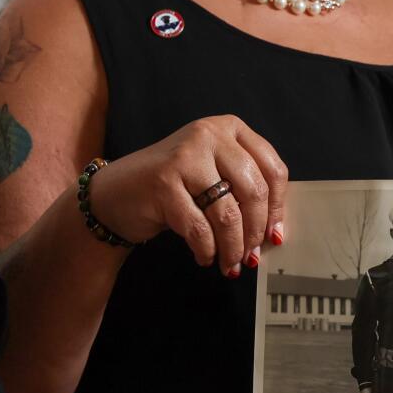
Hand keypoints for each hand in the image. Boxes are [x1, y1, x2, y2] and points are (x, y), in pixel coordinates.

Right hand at [86, 115, 287, 276]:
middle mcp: (208, 135)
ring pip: (228, 214)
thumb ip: (242, 188)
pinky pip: (199, 228)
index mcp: (228, 128)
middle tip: (250, 255)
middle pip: (253, 191)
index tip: (274, 234)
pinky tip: (205, 257)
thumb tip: (274, 230)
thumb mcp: (213, 174)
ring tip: (229, 263)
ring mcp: (184, 157)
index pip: (272, 168)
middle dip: (254, 232)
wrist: (115, 193)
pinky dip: (207, 250)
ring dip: (232, 247)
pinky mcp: (164, 183)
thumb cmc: (171, 187)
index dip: (277, 207)